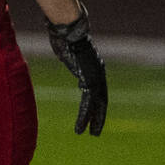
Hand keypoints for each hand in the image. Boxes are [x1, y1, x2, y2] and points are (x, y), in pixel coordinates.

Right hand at [47, 7, 107, 134]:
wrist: (67, 30)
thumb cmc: (63, 36)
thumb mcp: (66, 50)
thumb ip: (69, 57)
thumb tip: (64, 54)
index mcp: (94, 66)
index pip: (98, 90)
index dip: (96, 104)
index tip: (92, 114)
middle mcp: (99, 73)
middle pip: (102, 100)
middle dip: (99, 117)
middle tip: (96, 132)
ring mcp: (96, 78)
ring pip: (96, 105)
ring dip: (93, 121)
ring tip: (90, 134)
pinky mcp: (89, 82)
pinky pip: (88, 104)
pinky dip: (84, 118)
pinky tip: (80, 128)